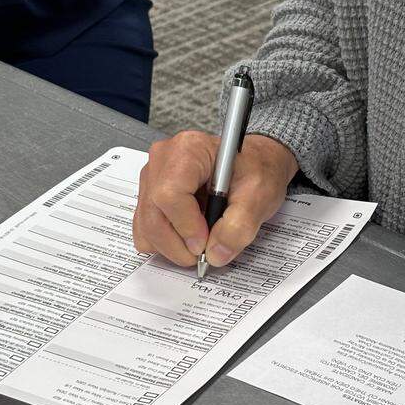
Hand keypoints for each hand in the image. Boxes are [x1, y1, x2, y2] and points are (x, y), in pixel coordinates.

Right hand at [133, 132, 297, 266]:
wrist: (252, 165)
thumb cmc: (254, 170)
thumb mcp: (259, 195)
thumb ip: (239, 227)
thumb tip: (215, 253)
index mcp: (189, 150)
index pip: (170, 195)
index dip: (186, 227)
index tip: (205, 243)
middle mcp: (163, 159)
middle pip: (152, 214)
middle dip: (178, 245)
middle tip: (204, 254)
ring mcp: (152, 176)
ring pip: (146, 226)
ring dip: (171, 245)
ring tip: (200, 241)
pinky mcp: (149, 193)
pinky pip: (144, 227)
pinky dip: (165, 241)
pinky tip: (189, 234)